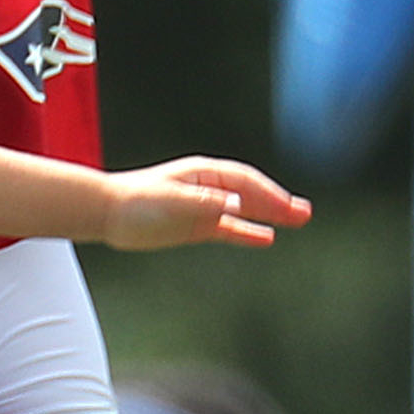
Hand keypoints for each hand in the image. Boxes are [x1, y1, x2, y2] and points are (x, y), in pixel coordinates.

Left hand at [101, 157, 311, 250]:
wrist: (107, 213)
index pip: (246, 182)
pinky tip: (265, 238)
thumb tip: (236, 204)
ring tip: (296, 221)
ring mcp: (203, 208)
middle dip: (278, 203)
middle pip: (251, 194)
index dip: (269, 194)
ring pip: (244, 211)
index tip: (287, 208)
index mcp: (204, 174)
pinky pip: (228, 229)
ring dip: (269, 216)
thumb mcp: (172, 200)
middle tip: (305, 214)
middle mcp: (208, 188)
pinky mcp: (194, 227)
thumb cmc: (137, 202)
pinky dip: (247, 233)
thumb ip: (205, 202)